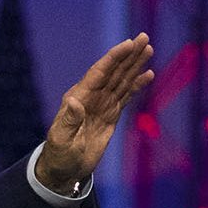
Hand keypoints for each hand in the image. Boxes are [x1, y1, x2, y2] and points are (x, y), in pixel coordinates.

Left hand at [37, 34, 154, 195]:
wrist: (64, 169)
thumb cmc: (59, 155)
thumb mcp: (61, 140)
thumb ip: (69, 120)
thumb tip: (74, 101)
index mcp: (78, 97)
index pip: (99, 72)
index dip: (114, 58)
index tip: (128, 44)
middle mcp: (91, 96)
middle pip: (113, 71)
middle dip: (128, 55)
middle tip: (144, 38)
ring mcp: (102, 104)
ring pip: (121, 80)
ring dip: (135, 65)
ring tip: (149, 49)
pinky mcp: (111, 114)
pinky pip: (126, 95)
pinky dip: (137, 84)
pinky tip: (148, 74)